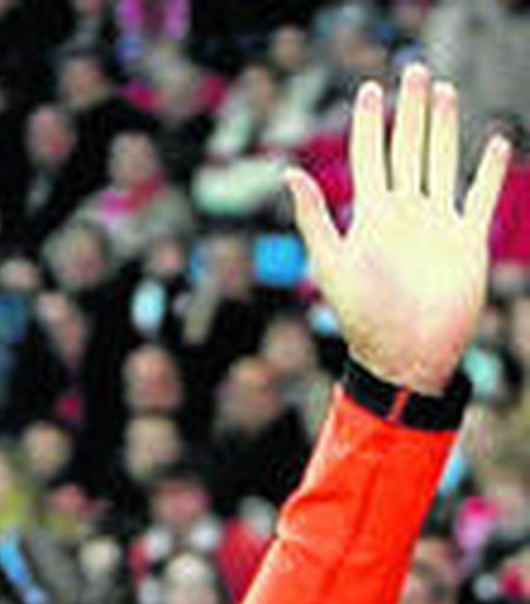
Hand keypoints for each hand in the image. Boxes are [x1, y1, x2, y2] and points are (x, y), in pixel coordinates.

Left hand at [286, 64, 509, 394]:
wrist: (404, 354)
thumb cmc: (362, 316)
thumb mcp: (331, 263)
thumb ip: (313, 217)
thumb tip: (287, 173)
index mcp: (370, 216)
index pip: (368, 158)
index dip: (368, 124)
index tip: (368, 89)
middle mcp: (404, 213)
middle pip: (408, 149)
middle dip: (410, 111)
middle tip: (413, 70)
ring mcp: (437, 224)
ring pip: (441, 162)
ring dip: (444, 128)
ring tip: (443, 91)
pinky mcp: (468, 240)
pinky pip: (481, 196)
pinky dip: (490, 171)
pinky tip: (495, 142)